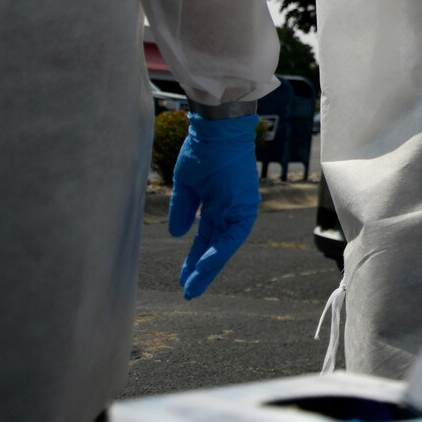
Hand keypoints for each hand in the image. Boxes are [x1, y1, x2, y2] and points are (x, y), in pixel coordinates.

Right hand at [168, 113, 261, 298]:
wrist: (216, 129)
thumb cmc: (202, 150)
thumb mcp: (187, 185)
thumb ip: (183, 209)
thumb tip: (176, 233)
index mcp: (217, 206)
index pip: (207, 239)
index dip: (195, 258)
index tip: (184, 278)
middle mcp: (230, 209)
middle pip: (216, 246)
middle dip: (202, 270)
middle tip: (189, 292)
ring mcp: (239, 207)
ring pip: (226, 245)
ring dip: (210, 266)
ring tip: (193, 286)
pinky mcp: (245, 204)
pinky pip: (233, 233)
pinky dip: (220, 249)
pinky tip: (205, 265)